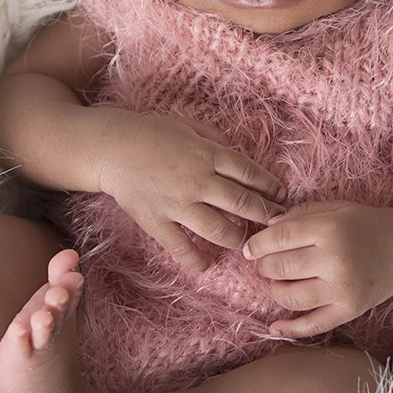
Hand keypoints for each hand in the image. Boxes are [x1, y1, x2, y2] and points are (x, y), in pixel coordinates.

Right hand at [94, 111, 285, 271]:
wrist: (111, 148)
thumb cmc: (151, 134)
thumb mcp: (189, 126)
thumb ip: (216, 139)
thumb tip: (240, 155)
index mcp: (208, 154)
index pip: (250, 174)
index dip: (271, 188)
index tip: (282, 198)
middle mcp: (197, 180)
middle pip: (242, 203)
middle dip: (265, 216)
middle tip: (275, 224)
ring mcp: (177, 204)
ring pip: (219, 230)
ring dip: (238, 239)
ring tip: (244, 242)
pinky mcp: (157, 221)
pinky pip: (181, 247)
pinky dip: (197, 260)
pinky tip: (208, 266)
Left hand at [240, 199, 392, 340]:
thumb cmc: (364, 225)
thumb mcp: (334, 208)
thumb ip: (298, 215)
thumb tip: (265, 228)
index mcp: (330, 229)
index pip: (280, 238)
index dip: (257, 244)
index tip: (250, 248)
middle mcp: (335, 260)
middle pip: (280, 268)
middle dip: (264, 266)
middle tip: (265, 263)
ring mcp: (342, 288)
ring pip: (291, 297)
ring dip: (276, 290)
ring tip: (280, 281)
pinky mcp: (349, 310)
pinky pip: (314, 325)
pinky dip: (290, 329)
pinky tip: (275, 327)